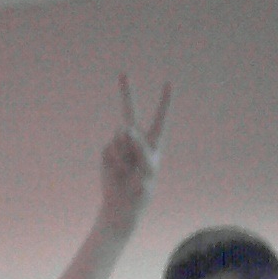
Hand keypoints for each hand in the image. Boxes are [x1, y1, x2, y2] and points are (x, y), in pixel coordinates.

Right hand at [97, 73, 169, 233]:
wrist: (120, 205)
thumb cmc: (140, 190)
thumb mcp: (147, 170)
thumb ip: (141, 147)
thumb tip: (126, 128)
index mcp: (153, 144)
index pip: (160, 119)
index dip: (164, 102)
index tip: (169, 83)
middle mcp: (136, 140)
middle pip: (130, 111)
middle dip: (126, 93)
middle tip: (123, 73)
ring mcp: (121, 145)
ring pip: (121, 134)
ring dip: (125, 152)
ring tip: (127, 169)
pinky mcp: (108, 151)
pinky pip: (111, 147)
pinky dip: (116, 159)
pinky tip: (118, 171)